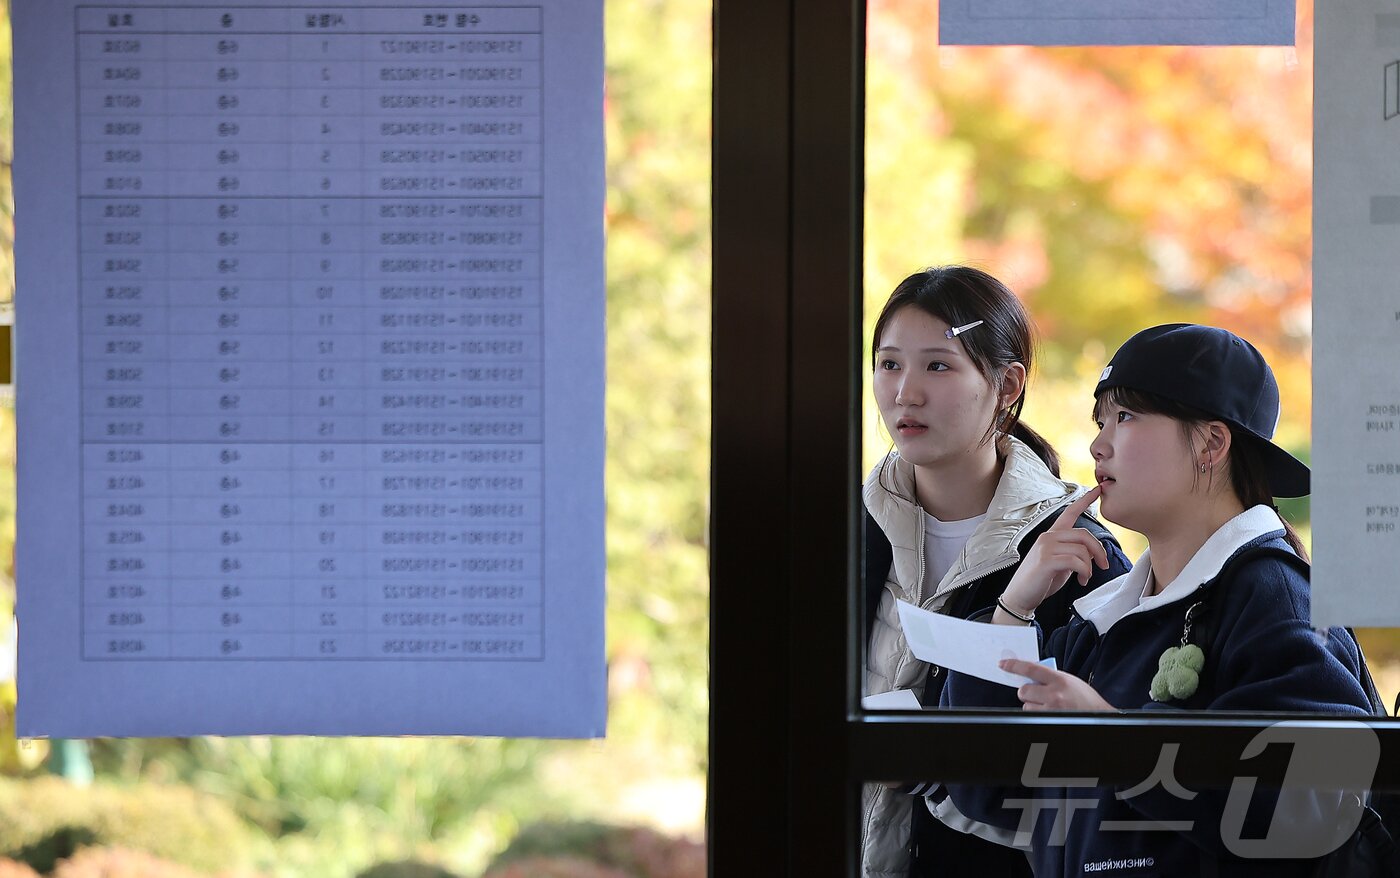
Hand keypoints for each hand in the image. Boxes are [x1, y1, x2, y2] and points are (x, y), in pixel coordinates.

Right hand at [996, 487, 1108, 618]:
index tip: (1098, 489)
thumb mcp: (1061, 563)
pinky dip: (1084, 572)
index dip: (1085, 500)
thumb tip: (1092, 553)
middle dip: (1099, 551)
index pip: (1069, 512)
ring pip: (1082, 550)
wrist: (1021, 596)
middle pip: (1085, 535)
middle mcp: (1048, 536)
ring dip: (1090, 567)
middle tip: (1104, 566)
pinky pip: (1076, 561)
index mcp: (1052, 535)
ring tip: (1085, 578)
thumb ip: (1074, 553)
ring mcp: (1046, 547)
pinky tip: (1081, 580)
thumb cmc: (1041, 580)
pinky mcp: (1046, 560)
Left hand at [1000, 659, 1114, 711]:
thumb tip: (1029, 675)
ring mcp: (1051, 710)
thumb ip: (1050, 677)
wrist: (1100, 715)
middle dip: (1027, 692)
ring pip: (1026, 705)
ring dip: (1032, 705)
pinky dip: (1037, 714)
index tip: (1003, 664)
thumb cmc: (1085, 698)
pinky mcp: (1049, 720)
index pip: (1031, 668)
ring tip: (1048, 705)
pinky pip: (1032, 716)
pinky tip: (1049, 712)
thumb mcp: (1069, 681)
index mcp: (1060, 679)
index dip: (1014, 665)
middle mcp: (1054, 694)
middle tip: (1036, 693)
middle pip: (1024, 690)